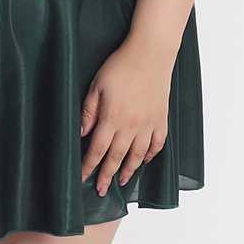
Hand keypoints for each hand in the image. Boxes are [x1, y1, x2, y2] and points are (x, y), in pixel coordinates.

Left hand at [80, 38, 172, 196]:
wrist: (151, 53)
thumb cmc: (120, 66)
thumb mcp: (96, 86)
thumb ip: (88, 112)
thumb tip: (81, 134)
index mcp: (112, 118)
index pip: (97, 150)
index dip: (89, 166)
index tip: (83, 178)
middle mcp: (131, 126)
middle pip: (116, 158)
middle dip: (107, 176)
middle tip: (101, 191)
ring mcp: (149, 124)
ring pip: (138, 155)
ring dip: (128, 170)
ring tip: (121, 181)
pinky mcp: (161, 119)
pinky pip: (158, 144)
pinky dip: (151, 156)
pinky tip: (144, 161)